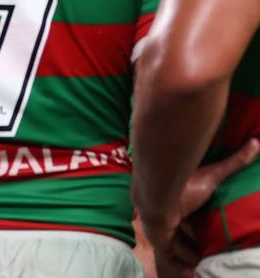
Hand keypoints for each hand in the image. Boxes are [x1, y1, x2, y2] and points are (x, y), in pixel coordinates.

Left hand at [141, 138, 259, 276]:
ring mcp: (162, 230)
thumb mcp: (213, 174)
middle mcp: (170, 216)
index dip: (196, 226)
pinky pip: (169, 258)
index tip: (207, 232)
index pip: (189, 217)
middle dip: (192, 242)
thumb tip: (256, 143)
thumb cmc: (184, 184)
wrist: (157, 194)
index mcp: (180, 203)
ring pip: (177, 247)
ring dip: (188, 254)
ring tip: (203, 262)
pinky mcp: (159, 242)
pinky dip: (179, 266)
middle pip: (182, 233)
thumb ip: (234, 161)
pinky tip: (190, 275)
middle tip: (208, 251)